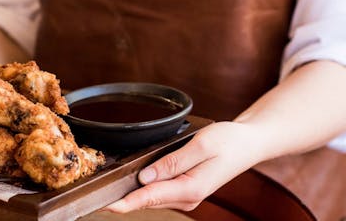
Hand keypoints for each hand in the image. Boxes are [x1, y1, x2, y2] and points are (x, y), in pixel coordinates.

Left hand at [104, 121, 261, 212]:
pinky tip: (132, 182)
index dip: (126, 202)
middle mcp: (188, 196)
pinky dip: (145, 189)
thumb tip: (146, 176)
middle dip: (123, 199)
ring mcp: (187, 195)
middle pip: (147, 200)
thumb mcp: (201, 145)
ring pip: (152, 197)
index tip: (105, 204)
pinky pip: (160, 192)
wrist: (248, 144)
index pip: (150, 197)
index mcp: (191, 187)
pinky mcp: (186, 189)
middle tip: (96, 195)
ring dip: (132, 194)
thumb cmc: (228, 141)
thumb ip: (172, 162)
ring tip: (107, 190)